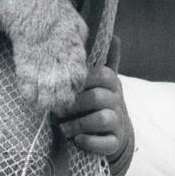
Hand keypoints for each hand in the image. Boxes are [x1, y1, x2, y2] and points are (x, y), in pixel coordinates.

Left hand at [57, 38, 133, 175]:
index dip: (80, 81)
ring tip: (63, 129)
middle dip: (74, 105)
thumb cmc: (98, 102)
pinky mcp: (116, 141)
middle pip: (97, 97)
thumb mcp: (100, 79)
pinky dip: (89, 142)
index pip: (99, 74)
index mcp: (110, 81)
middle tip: (56, 111)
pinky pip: (105, 142)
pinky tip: (77, 140)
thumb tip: (113, 33)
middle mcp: (116, 100)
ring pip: (101, 119)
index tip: (62, 88)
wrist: (115, 133)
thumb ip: (103, 59)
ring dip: (78, 124)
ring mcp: (118, 121)